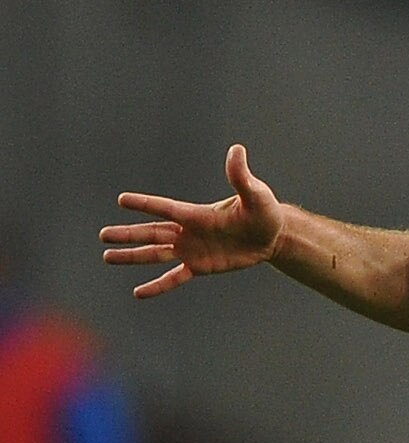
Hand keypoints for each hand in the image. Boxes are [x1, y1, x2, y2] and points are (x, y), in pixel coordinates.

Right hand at [100, 144, 283, 297]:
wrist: (272, 236)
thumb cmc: (264, 211)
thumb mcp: (254, 195)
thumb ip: (240, 177)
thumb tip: (237, 150)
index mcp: (196, 214)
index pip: (165, 209)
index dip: (145, 205)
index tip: (122, 200)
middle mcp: (188, 231)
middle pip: (151, 233)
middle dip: (127, 234)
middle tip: (103, 236)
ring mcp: (191, 250)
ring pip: (155, 253)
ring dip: (132, 256)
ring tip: (108, 257)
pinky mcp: (200, 267)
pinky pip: (174, 277)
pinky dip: (157, 285)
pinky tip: (139, 292)